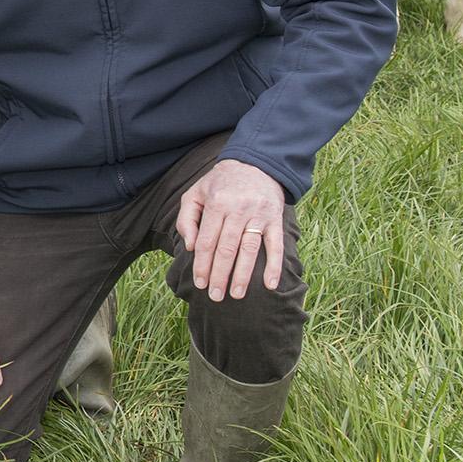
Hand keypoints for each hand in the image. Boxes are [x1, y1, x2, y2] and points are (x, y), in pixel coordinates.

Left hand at [176, 158, 287, 301]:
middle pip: (226, 248)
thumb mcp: (195, 193)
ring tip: (236, 295)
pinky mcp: (276, 219)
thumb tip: (189, 247)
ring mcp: (259, 215)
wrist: (255, 165)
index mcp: (216, 203)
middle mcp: (238, 209)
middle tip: (215, 296)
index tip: (200, 283)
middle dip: (219, 275)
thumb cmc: (219, 184)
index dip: (202, 264)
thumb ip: (186, 219)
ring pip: (249, 249)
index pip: (206, 241)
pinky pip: (276, 245)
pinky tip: (270, 284)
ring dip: (242, 275)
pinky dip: (274, 265)